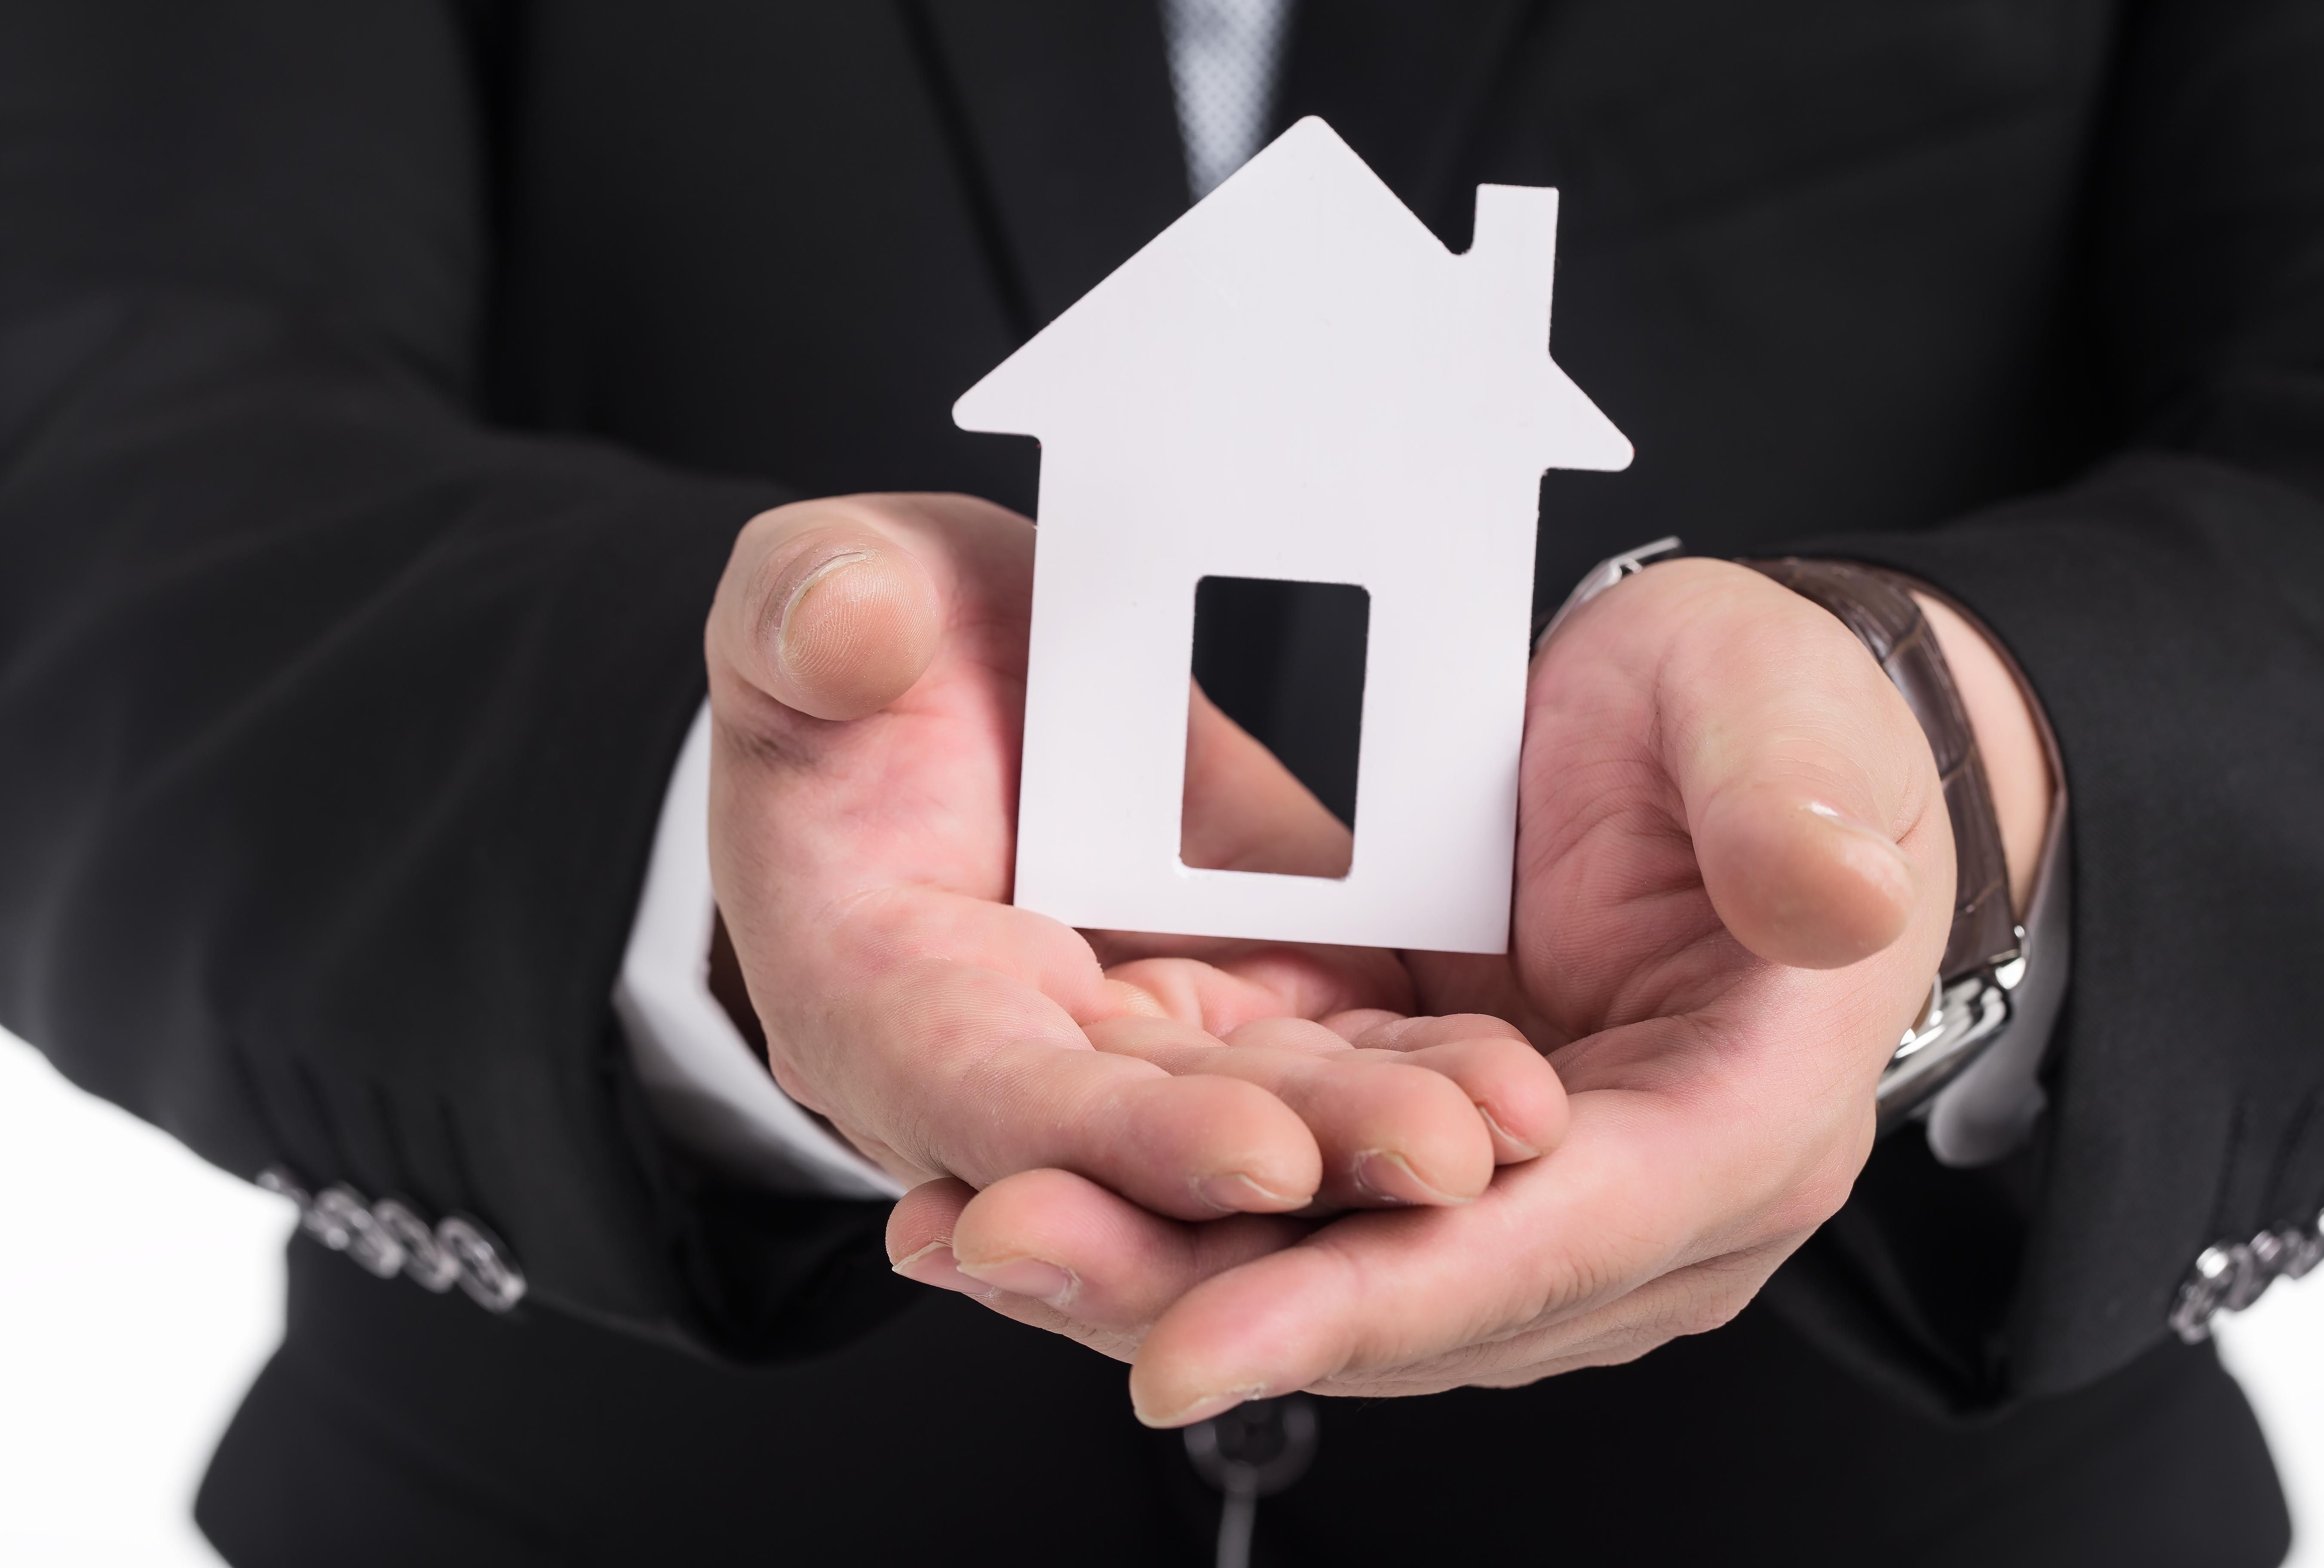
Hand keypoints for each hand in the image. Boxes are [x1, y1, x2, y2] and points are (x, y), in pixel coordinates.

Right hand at [704, 494, 1568, 1240]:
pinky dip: (1415, 1069)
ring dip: (1383, 1136)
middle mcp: (1009, 1056)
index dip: (1118, 1141)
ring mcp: (1131, 1038)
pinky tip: (1515, 1076)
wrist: (956, 658)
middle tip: (1446, 1161)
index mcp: (875, 995)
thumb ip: (805, 615)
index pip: (990, 1102)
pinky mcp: (1232, 998)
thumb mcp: (807, 595)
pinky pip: (1327, 1050)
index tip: (1254, 1154)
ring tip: (1513, 1131)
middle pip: (1154, 1142)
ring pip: (1262, 1112)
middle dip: (1302, 1161)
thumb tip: (846, 632)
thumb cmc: (860, 639)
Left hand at [892, 558, 1957, 1423]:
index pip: (1539, 1248)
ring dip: (1146, 1264)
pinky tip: (1017, 1185)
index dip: (1362, 1303)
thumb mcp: (1783, 711)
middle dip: (1195, 1292)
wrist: (1730, 732)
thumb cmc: (1770, 716)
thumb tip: (1827, 899)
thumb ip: (1800, 809)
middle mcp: (1634, 1202)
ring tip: (967, 1235)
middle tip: (999, 1253)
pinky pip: (1298, 1206)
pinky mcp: (1445, 1152)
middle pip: (1404, 1297)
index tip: (1183, 1345)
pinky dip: (1163, 1206)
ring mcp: (1533, 1191)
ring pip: (1329, 1269)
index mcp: (1738, 1120)